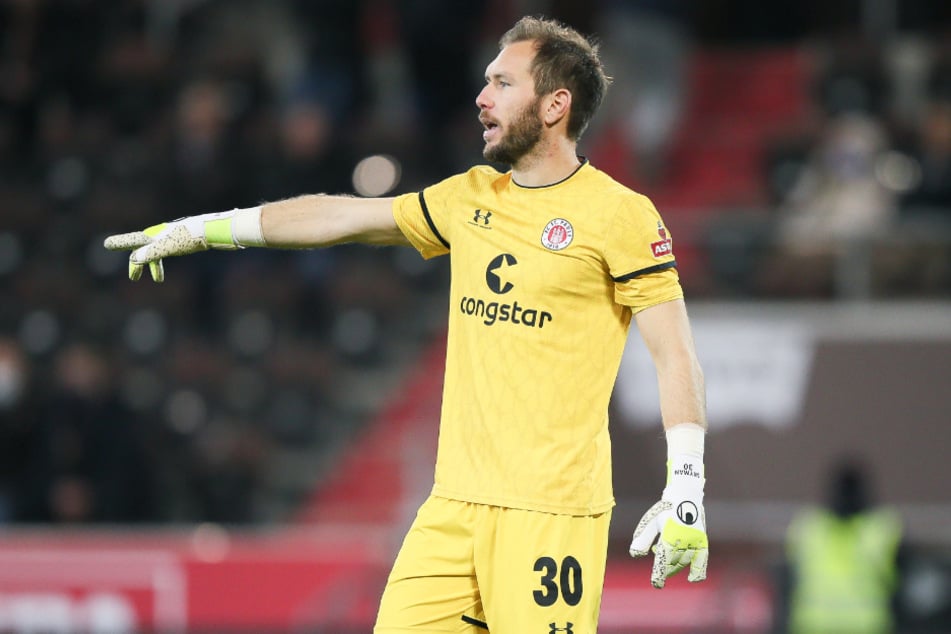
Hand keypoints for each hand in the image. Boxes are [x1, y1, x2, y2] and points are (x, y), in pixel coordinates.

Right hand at [104, 212, 240, 281]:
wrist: (214, 230)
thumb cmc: (190, 238)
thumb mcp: (167, 247)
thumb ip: (150, 253)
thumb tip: (134, 259)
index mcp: (155, 235)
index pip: (133, 241)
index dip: (120, 243)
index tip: (107, 244)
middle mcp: (162, 234)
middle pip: (145, 249)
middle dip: (138, 263)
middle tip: (134, 278)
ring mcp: (174, 237)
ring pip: (159, 252)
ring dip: (155, 265)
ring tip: (158, 280)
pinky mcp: (185, 240)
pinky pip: (171, 251)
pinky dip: (168, 260)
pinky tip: (173, 262)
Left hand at [630, 496, 707, 587]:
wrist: (685, 494)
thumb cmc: (664, 508)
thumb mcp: (650, 522)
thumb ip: (643, 538)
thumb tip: (635, 555)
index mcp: (669, 535)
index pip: (663, 559)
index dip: (659, 574)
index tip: (656, 584)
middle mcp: (683, 539)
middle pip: (673, 562)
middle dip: (666, 568)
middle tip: (661, 569)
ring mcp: (694, 540)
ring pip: (685, 560)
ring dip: (676, 565)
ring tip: (669, 562)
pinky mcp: (702, 539)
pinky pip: (702, 559)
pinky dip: (698, 570)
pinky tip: (692, 578)